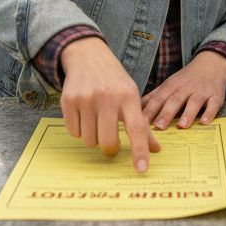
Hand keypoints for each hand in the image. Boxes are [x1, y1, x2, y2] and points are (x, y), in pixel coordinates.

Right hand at [59, 36, 160, 172]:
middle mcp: (108, 96)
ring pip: (89, 140)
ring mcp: (86, 98)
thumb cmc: (115, 82)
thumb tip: (156, 150)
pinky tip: (84, 114)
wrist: (88, 56)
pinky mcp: (68, 100)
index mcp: (129, 96)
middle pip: (108, 141)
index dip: (140, 151)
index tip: (142, 169)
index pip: (137, 129)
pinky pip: (74, 132)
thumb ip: (143, 125)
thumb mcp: (132, 97)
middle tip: (111, 143)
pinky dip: (79, 129)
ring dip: (94, 137)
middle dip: (109, 148)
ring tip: (96, 121)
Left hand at [141, 50, 225, 129]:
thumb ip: (153, 97)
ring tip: (182, 126)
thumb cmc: (186, 79)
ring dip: (188, 114)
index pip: (158, 99)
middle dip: (166, 113)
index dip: (149, 111)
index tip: (140, 123)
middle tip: (158, 127)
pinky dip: (209, 113)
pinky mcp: (215, 96)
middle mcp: (185, 88)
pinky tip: (205, 122)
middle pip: (174, 101)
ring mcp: (201, 92)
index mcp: (171, 87)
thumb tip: (134, 109)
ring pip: (194, 102)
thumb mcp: (168, 84)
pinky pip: (213, 105)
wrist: (211, 64)